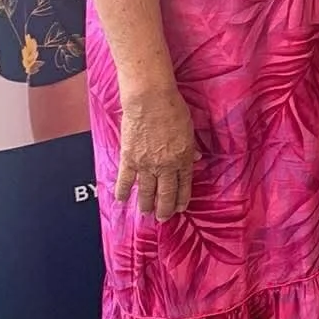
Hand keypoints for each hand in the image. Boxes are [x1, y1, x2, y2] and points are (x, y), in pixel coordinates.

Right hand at [115, 84, 197, 219]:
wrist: (150, 100)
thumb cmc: (173, 109)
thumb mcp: (189, 129)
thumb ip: (191, 147)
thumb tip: (197, 158)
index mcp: (183, 158)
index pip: (184, 184)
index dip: (182, 198)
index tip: (180, 208)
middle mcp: (166, 166)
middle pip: (165, 193)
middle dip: (165, 209)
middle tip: (163, 218)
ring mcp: (146, 164)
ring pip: (146, 191)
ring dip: (146, 205)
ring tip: (146, 213)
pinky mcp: (128, 158)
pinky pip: (125, 180)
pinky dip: (122, 191)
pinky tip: (121, 200)